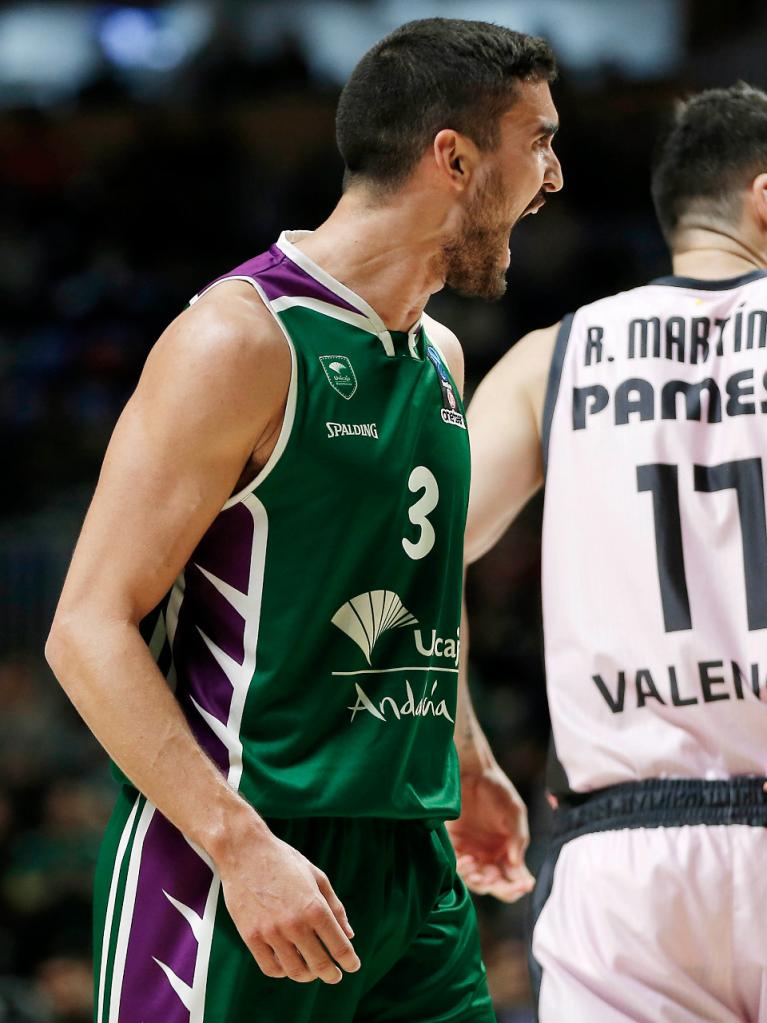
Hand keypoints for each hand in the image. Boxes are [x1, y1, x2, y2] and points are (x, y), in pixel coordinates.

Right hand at [216, 820, 360, 983]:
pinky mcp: (251, 936)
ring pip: (295, 971)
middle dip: (331, 974)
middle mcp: (295, 923)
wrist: (245, 851)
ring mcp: (271, 932)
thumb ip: (335, 907)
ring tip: (312, 971)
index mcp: (315, 907)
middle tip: (335, 975)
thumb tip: (349, 935)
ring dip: (308, 976)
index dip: (349, 961)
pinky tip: (288, 965)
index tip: (353, 966)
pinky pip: (271, 968)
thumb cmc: (284, 861)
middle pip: (319, 964)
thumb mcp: (317, 876)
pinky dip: (283, 972)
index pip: (339, 947)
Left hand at [446, 764, 534, 902]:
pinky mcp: (455, 846)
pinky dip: (463, 870)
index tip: (525, 884)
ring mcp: (473, 852)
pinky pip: (459, 868)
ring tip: (478, 868)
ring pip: (477, 881)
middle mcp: (491, 856)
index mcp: (509, 851)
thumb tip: (517, 864)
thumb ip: (519, 837)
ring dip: (479, 881)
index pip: (516, 879)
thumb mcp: (514, 811)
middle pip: (497, 885)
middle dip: (499, 888)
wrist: (472, 772)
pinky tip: (467, 860)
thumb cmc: (497, 789)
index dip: (520, 886)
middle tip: (497, 879)